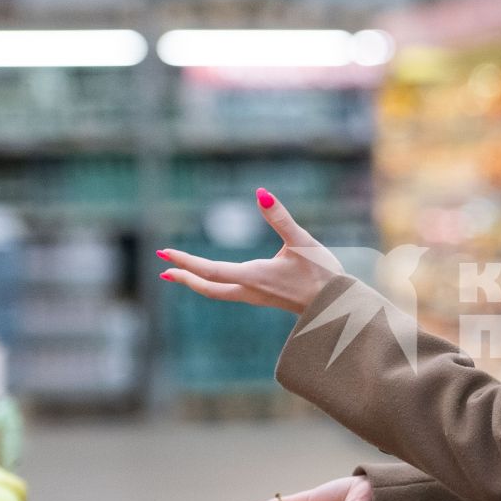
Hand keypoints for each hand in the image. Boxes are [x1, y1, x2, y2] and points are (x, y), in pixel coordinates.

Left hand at [159, 189, 343, 313]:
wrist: (337, 307)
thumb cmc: (322, 273)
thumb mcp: (302, 240)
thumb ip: (280, 217)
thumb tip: (261, 193)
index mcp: (254, 276)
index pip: (210, 270)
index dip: (186, 261)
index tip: (165, 253)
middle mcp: (251, 290)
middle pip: (208, 287)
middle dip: (185, 277)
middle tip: (163, 267)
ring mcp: (257, 297)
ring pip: (218, 292)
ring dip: (197, 283)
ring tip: (181, 275)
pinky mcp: (265, 298)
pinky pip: (230, 292)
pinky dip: (213, 284)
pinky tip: (215, 278)